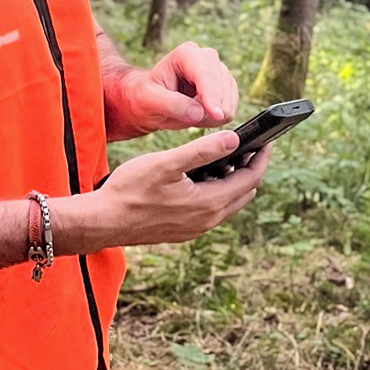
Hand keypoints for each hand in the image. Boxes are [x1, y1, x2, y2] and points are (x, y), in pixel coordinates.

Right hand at [60, 130, 272, 251]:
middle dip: (251, 167)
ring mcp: (196, 228)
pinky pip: (212, 210)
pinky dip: (217, 191)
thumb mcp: (166, 164)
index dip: (262, 156)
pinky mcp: (184, 230)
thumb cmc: (129, 190)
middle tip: (251, 144)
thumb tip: (234, 138)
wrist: (102, 222)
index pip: (250, 178)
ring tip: (227, 156)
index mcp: (209, 203)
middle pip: (244, 192)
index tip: (267, 139)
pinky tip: (202, 176)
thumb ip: (201, 151)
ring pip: (228, 202)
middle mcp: (207, 220)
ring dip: (233, 180)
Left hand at [104, 40, 237, 137]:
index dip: (211, 96)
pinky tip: (198, 114)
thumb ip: (172, 105)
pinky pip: (230, 110)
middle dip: (207, 110)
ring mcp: (220, 72)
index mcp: (187, 54)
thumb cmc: (146, 97)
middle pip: (221, 89)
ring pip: (228, 102)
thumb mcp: (149, 100)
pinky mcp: (227, 87)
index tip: (215, 115)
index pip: (206, 75)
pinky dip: (215, 119)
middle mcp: (207, 58)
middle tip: (182, 116)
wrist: (151, 102)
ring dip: (210, 116)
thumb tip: (199, 113)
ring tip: (187, 114)